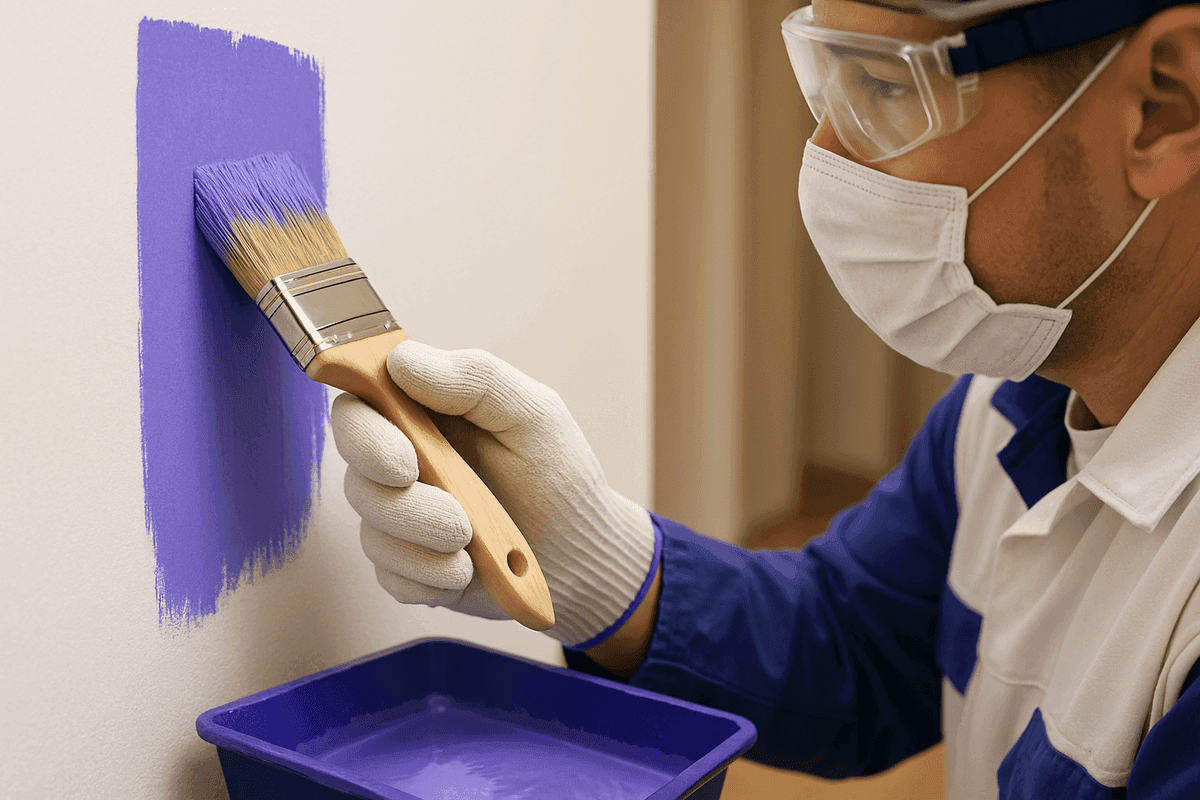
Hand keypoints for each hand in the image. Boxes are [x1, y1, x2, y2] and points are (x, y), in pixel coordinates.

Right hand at [330, 340, 657, 647]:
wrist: (579, 551)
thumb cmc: (556, 472)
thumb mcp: (531, 412)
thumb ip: (473, 379)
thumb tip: (401, 360)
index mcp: (422, 415)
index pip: (358, 407)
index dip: (362, 427)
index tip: (403, 453)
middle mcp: (403, 463)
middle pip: (356, 471)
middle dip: (396, 494)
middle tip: (449, 509)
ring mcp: (402, 517)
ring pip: (374, 528)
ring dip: (426, 536)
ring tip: (473, 537)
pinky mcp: (408, 567)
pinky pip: (392, 575)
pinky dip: (431, 575)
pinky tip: (469, 569)